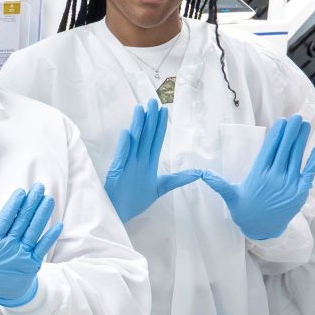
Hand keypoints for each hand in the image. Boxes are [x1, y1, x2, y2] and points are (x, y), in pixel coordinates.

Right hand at [101, 100, 207, 222]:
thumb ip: (178, 179)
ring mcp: (127, 165)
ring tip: (141, 109)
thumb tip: (198, 173)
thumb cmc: (135, 200)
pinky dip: (124, 145)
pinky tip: (127, 133)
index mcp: (148, 163)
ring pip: (134, 142)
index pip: (155, 140)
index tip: (164, 110)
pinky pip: (121, 157)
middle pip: (145, 136)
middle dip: (150, 118)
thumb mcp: (161, 188)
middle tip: (153, 100)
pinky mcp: (117, 173)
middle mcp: (137, 160)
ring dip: (137, 126)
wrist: (119, 213)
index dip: (160, 125)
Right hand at [199, 115, 314, 240]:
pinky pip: (308, 173)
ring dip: (301, 141)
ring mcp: (288, 185)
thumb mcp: (231, 195)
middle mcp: (274, 178)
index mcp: (258, 175)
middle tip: (297, 117)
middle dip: (291, 132)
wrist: (262, 231)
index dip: (277, 134)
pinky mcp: (299, 192)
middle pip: (284, 149)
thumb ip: (218, 182)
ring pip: (296, 158)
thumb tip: (200, 173)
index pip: (269, 149)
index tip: (282, 122)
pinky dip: (313, 161)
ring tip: (305, 126)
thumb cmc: (245, 211)